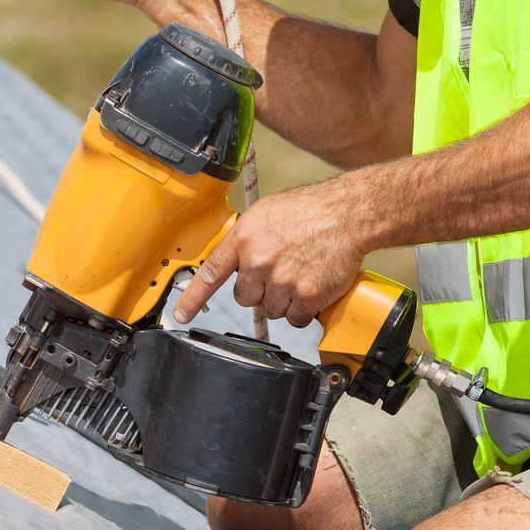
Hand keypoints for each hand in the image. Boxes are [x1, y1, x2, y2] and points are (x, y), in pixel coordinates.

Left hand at [174, 183, 369, 327]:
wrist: (348, 214)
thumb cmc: (311, 210)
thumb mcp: (266, 214)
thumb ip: (247, 240)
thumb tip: (236, 260)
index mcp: (244, 239)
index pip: (211, 273)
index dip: (192, 298)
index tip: (180, 315)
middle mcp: (259, 261)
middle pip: (246, 298)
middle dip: (260, 290)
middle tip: (280, 272)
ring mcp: (283, 280)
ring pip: (271, 310)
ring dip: (283, 300)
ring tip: (299, 275)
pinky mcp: (306, 296)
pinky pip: (295, 318)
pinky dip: (303, 310)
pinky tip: (311, 288)